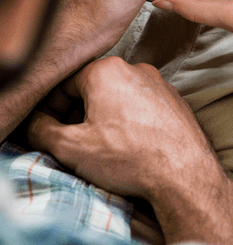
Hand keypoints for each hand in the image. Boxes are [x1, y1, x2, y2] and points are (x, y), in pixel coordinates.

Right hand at [27, 57, 232, 244]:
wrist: (185, 175)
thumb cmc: (129, 158)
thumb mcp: (70, 147)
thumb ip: (42, 129)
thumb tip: (36, 123)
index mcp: (106, 70)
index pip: (65, 85)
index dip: (53, 111)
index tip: (52, 134)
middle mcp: (136, 69)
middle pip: (93, 90)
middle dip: (80, 116)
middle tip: (76, 145)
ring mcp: (160, 85)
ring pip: (119, 99)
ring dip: (106, 120)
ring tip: (105, 150)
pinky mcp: (176, 103)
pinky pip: (143, 109)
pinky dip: (131, 124)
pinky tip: (132, 149)